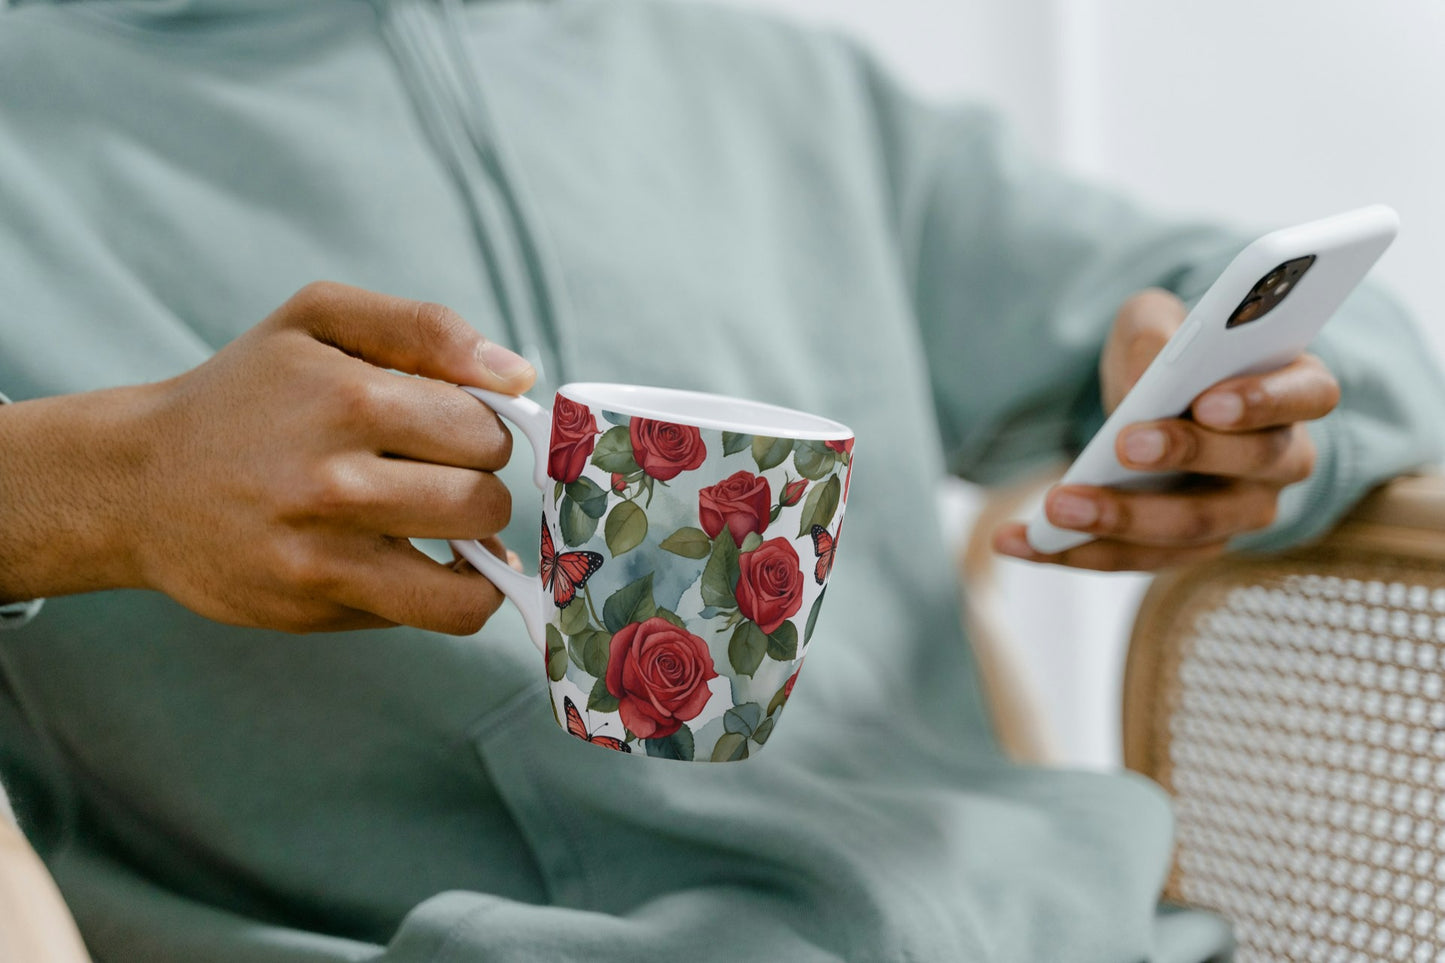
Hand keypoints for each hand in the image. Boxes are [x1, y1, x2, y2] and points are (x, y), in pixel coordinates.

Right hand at [127, 282, 530, 632]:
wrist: (139, 481)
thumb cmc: (247, 394)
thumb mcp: (319, 320)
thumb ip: (425, 328)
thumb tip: (519, 375)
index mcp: (349, 398)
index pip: (484, 427)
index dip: (482, 428)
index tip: (452, 430)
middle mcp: (336, 481)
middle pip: (485, 498)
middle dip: (478, 485)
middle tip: (440, 475)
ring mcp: (324, 552)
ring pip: (473, 564)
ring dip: (476, 545)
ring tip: (445, 525)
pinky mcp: (315, 605)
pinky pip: (435, 613)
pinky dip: (458, 596)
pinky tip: (438, 569)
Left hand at [993, 288, 1339, 570]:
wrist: (1141, 403)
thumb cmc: (1163, 355)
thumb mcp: (1152, 323)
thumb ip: (1157, 330)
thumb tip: (1153, 365)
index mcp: (1293, 389)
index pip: (1309, 394)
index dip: (1265, 399)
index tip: (1209, 398)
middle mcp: (1282, 460)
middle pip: (1250, 468)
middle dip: (1184, 455)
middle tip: (1122, 444)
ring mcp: (1239, 513)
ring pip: (1193, 529)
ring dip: (1121, 520)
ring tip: (1057, 506)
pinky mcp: (1186, 548)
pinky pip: (1136, 559)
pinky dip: (1074, 552)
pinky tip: (1017, 540)